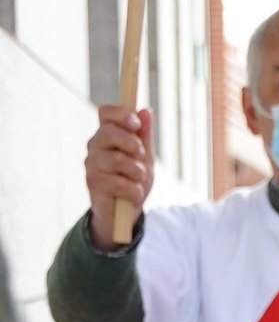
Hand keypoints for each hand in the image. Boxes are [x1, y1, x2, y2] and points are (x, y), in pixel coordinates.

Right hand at [83, 106, 153, 248]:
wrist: (126, 211)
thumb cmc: (134, 178)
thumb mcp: (144, 156)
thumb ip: (144, 135)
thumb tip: (145, 111)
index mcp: (107, 134)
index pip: (105, 113)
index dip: (120, 114)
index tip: (136, 124)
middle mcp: (95, 147)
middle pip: (108, 132)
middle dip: (131, 143)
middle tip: (140, 154)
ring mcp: (91, 165)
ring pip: (117, 159)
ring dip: (137, 171)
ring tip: (139, 179)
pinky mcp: (92, 184)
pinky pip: (118, 182)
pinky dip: (133, 189)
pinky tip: (133, 193)